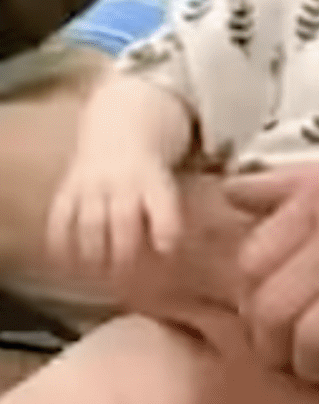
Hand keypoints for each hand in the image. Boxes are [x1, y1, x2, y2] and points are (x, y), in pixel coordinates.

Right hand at [47, 149, 182, 270]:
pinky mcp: (68, 187)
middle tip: (126, 277)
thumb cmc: (149, 170)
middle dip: (125, 251)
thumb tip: (174, 252)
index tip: (165, 250)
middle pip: (123, 219)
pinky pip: (60, 216)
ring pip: (90, 222)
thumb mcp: (167, 180)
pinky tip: (63, 264)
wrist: (120, 126)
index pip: (162, 205)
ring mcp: (93, 183)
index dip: (165, 228)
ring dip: (92, 254)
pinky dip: (59, 242)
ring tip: (96, 276)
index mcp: (154, 179)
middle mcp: (123, 179)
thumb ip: (169, 211)